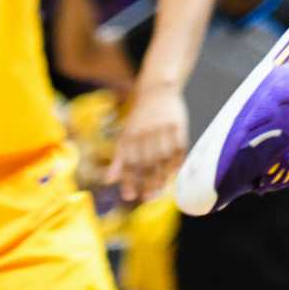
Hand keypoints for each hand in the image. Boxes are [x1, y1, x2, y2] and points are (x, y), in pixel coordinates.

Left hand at [112, 86, 188, 202]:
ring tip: (160, 189)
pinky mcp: (178, 125)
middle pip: (147, 163)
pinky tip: (173, 174)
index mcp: (130, 135)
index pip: (128, 162)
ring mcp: (163, 128)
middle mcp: (145, 132)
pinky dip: (177, 163)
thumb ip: (118, 159)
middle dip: (147, 183)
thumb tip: (109, 182)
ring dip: (163, 176)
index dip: (128, 181)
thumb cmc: (139, 118)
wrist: (158, 91)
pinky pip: (179, 149)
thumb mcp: (124, 135)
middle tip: (148, 198)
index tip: (130, 196)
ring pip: (164, 158)